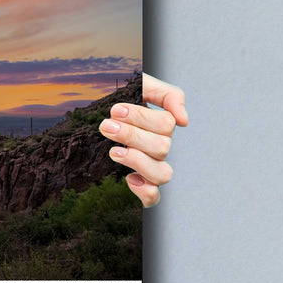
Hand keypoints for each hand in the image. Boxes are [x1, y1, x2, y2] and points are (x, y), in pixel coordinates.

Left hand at [101, 73, 187, 207]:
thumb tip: (184, 120)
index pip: (166, 125)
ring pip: (163, 174)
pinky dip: (145, 191)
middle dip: (131, 136)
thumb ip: (168, 94)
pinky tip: (128, 178)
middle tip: (106, 126)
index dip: (141, 118)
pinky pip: (153, 198)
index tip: (115, 110)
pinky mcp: (140, 183)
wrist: (99, 107)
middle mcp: (160, 147)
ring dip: (137, 161)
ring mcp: (151, 166)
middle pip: (161, 148)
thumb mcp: (143, 84)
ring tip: (113, 151)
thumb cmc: (124, 96)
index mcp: (162, 125)